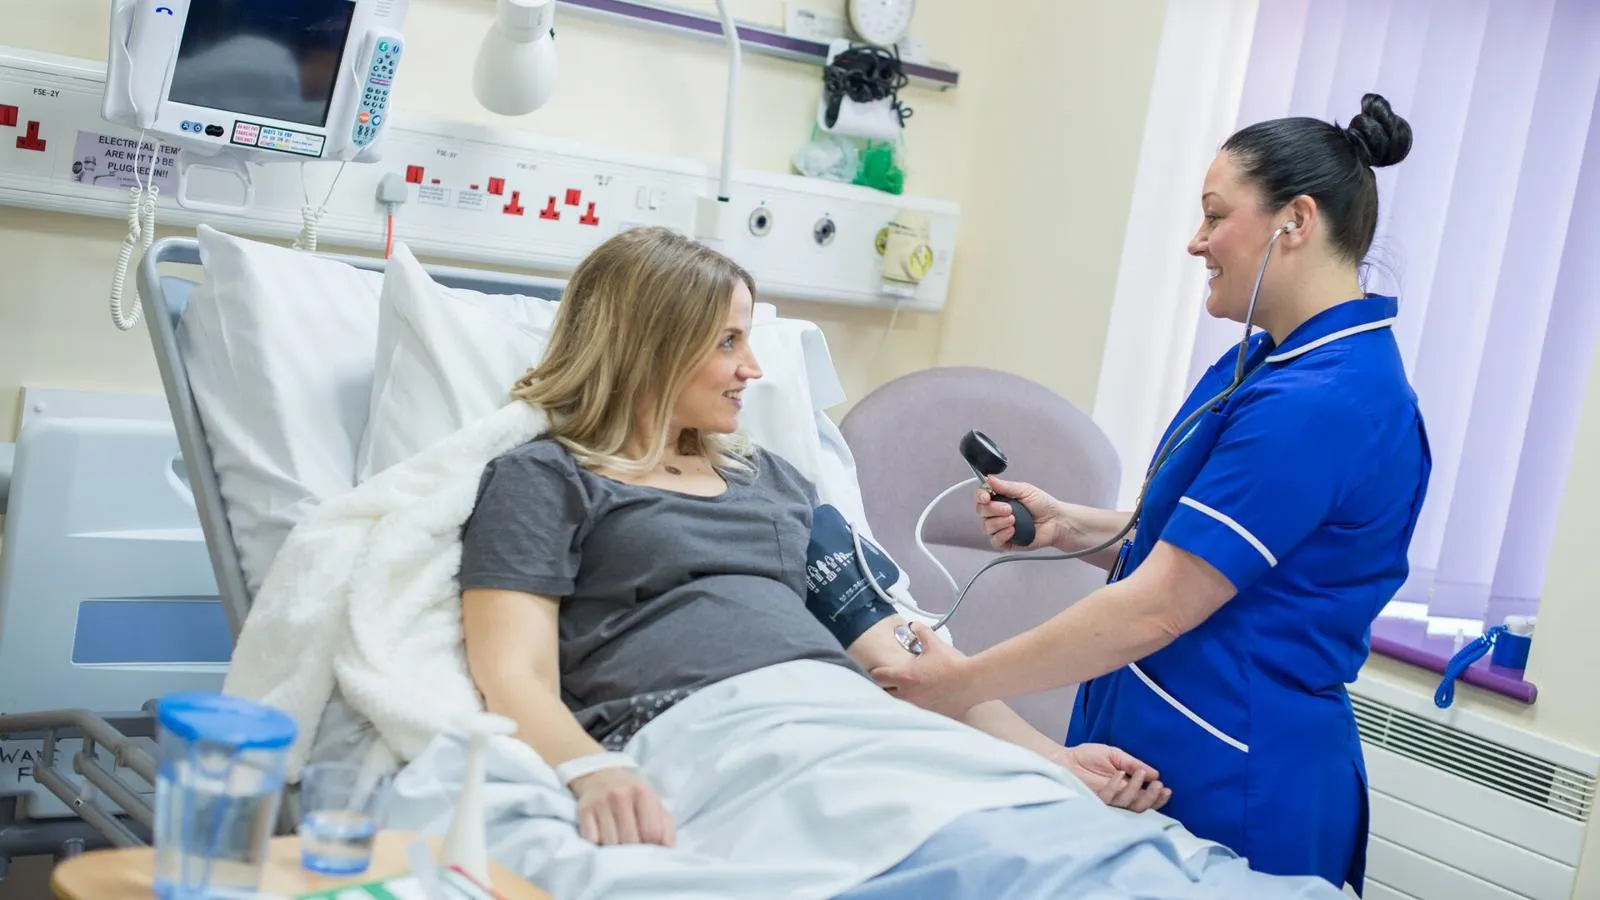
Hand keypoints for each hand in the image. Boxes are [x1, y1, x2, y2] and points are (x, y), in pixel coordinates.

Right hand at [569, 766, 676, 846]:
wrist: (601, 775)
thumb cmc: (632, 795)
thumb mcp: (653, 802)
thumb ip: (665, 826)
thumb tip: (667, 849)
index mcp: (642, 793)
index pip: (652, 832)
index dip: (652, 845)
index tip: (649, 846)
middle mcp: (620, 795)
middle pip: (630, 840)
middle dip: (633, 851)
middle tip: (633, 848)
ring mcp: (600, 802)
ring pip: (610, 843)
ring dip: (615, 850)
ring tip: (619, 843)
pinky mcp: (584, 810)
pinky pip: (591, 840)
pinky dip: (597, 844)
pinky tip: (603, 837)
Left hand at [870, 622, 983, 718]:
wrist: (971, 681)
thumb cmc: (951, 663)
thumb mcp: (934, 644)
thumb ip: (921, 633)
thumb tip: (915, 625)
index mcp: (904, 676)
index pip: (879, 676)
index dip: (876, 672)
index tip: (876, 671)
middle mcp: (907, 694)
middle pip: (885, 693)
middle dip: (885, 687)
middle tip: (889, 681)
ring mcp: (917, 707)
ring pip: (899, 705)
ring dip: (899, 698)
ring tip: (905, 692)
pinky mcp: (929, 714)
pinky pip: (916, 712)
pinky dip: (915, 707)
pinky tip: (922, 701)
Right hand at [976, 476, 1066, 550]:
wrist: (1057, 522)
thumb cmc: (1044, 505)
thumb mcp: (1025, 490)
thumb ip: (1006, 486)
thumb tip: (988, 479)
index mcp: (999, 498)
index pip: (981, 496)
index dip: (980, 496)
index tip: (986, 497)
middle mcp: (997, 513)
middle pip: (981, 512)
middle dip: (993, 509)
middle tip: (1009, 509)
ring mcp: (1000, 528)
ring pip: (986, 527)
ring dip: (999, 523)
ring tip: (1014, 520)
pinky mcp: (1006, 542)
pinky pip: (995, 541)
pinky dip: (1002, 535)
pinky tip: (1012, 531)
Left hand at [1056, 743, 1170, 811]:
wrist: (1065, 758)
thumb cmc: (1088, 756)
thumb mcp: (1115, 755)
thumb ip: (1133, 764)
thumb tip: (1155, 773)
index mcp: (1127, 787)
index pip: (1146, 799)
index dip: (1158, 797)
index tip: (1167, 788)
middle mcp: (1120, 797)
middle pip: (1141, 807)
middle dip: (1152, 798)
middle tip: (1159, 786)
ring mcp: (1108, 800)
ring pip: (1128, 804)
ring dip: (1137, 789)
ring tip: (1139, 773)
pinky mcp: (1095, 799)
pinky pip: (1110, 797)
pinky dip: (1117, 785)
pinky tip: (1118, 773)